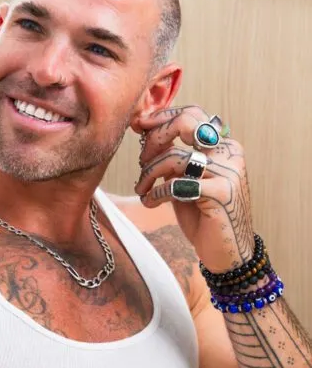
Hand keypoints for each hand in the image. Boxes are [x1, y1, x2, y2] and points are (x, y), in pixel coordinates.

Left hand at [135, 104, 253, 273]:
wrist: (229, 252)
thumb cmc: (204, 215)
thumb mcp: (187, 180)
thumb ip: (174, 156)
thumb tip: (146, 131)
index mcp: (224, 145)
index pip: (191, 114)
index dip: (161, 117)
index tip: (138, 126)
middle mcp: (229, 152)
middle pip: (185, 124)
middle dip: (154, 139)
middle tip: (141, 162)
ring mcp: (228, 172)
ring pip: (174, 156)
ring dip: (148, 173)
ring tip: (141, 190)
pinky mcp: (221, 194)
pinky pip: (176, 184)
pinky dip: (156, 192)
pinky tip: (151, 202)